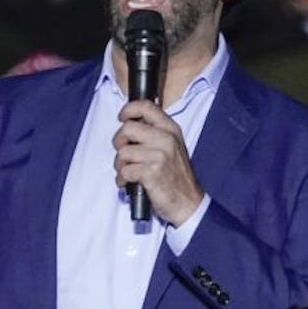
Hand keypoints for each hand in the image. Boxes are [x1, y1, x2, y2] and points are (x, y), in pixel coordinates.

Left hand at [113, 100, 202, 226]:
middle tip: (125, 154)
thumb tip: (130, 125)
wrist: (188, 202)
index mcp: (171, 129)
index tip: (122, 118)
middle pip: (127, 129)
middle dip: (119, 142)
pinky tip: (130, 183)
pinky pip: (125, 170)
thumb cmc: (176, 176)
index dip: (128, 109)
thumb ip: (155, 133)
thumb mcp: (173, 147)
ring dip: (121, 165)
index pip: (146, 106)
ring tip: (130, 172)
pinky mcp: (151, 172)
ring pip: (123, 152)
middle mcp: (166, 139)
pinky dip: (123, 179)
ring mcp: (160, 155)